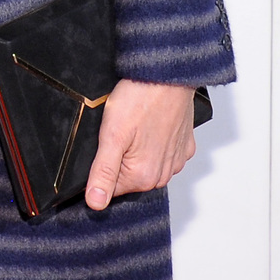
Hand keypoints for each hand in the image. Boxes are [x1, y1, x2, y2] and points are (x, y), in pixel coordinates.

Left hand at [85, 79, 197, 209]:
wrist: (168, 76)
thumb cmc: (140, 99)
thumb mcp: (111, 135)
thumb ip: (103, 171)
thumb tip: (95, 203)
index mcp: (143, 176)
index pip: (110, 187)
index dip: (99, 167)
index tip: (102, 145)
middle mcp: (163, 174)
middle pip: (127, 176)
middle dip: (117, 157)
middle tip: (117, 131)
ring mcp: (175, 160)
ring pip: (144, 164)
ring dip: (134, 150)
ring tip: (133, 125)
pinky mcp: (183, 146)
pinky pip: (161, 152)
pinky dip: (152, 141)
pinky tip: (147, 124)